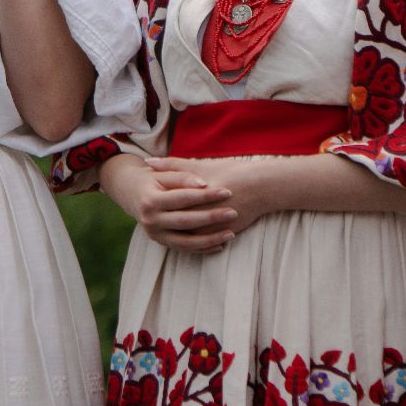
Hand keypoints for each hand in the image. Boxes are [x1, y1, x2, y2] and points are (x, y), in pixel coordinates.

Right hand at [100, 155, 238, 252]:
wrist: (131, 193)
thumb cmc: (153, 179)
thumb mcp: (164, 173)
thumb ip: (183, 176)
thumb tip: (204, 184)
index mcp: (151, 200)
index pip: (183, 198)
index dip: (205, 195)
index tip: (227, 191)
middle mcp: (151, 220)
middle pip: (185, 221)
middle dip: (211, 217)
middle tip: (233, 212)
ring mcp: (155, 234)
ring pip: (186, 242)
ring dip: (210, 240)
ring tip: (231, 233)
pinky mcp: (161, 242)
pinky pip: (185, 249)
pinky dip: (203, 249)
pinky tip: (220, 245)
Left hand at [144, 156, 278, 235]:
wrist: (260, 186)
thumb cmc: (229, 172)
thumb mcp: (200, 166)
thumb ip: (173, 165)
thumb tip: (148, 163)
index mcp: (190, 193)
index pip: (165, 201)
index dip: (154, 200)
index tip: (146, 197)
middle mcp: (199, 211)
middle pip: (173, 220)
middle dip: (161, 217)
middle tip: (151, 214)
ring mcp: (208, 226)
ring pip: (184, 234)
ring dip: (174, 231)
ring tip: (165, 225)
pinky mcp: (218, 234)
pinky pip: (198, 242)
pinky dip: (191, 240)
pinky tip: (184, 235)